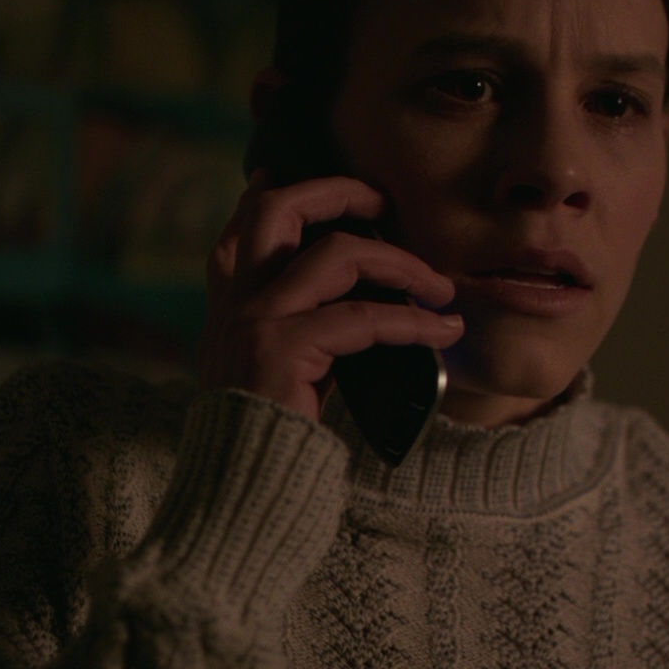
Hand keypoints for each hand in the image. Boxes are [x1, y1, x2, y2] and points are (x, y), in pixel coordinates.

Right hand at [197, 168, 463, 420]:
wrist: (238, 490)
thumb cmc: (272, 432)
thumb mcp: (283, 366)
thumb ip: (304, 325)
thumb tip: (364, 299)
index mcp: (227, 302)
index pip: (245, 225)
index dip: (276, 191)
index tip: (318, 178)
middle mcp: (234, 301)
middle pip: (278, 210)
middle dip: (338, 191)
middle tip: (385, 201)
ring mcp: (253, 321)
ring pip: (337, 255)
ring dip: (400, 264)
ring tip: (440, 286)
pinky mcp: (279, 350)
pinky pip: (361, 318)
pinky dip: (411, 322)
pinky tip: (441, 333)